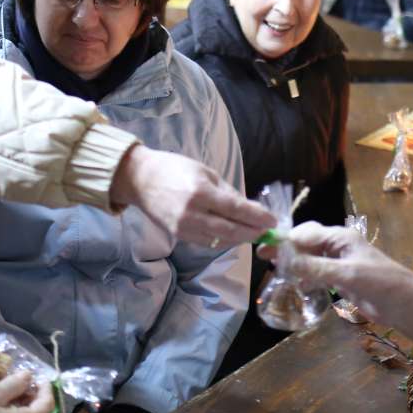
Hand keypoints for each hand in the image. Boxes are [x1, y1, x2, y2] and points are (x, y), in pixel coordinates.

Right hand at [0, 372, 53, 412]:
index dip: (47, 388)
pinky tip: (1, 396)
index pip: (47, 405)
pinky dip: (12, 407)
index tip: (40, 375)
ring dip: (21, 398)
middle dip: (33, 392)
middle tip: (24, 376)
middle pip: (36, 411)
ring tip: (11, 383)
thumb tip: (29, 376)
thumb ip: (15, 383)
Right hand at [109, 145, 275, 246]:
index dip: (257, 217)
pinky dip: (223, 240)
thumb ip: (227, 191)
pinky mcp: (179, 236)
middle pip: (231, 230)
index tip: (273, 221)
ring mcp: (184, 228)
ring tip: (253, 233)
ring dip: (240, 238)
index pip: (236, 209)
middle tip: (267, 232)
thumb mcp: (205, 172)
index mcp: (200, 192)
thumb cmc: (174, 169)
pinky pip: (207, 242)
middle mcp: (192, 213)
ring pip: (220, 240)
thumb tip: (249, 207)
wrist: (140, 180)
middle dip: (252, 232)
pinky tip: (233, 235)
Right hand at [273, 223, 412, 333]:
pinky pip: (318, 274)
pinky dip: (306, 278)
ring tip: (276, 273)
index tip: (264, 249)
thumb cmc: (381, 283)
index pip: (305, 233)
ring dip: (295, 264)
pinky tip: (297, 286)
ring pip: (310, 259)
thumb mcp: (347, 274)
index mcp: (340, 238)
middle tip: (265, 260)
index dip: (284, 241)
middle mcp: (338, 247)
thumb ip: (316, 268)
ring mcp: (340, 263)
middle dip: (286, 250)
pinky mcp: (342, 280)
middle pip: (306, 243)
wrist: (406, 305)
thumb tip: (285, 261)